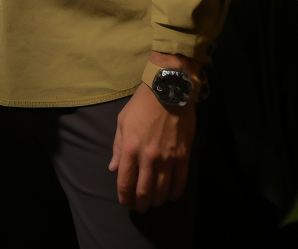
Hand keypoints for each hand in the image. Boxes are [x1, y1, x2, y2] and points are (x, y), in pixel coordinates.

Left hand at [109, 82, 194, 211]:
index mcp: (130, 148)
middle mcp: (148, 157)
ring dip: (157, 201)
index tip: (125, 202)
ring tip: (153, 202)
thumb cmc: (141, 105)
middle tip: (139, 207)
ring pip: (162, 191)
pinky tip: (170, 195)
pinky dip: (175, 194)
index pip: (125, 181)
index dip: (124, 197)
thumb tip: (113, 168)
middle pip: (144, 191)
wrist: (167, 91)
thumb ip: (118, 148)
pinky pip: (180, 183)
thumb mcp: (122, 122)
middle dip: (140, 203)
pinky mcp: (183, 157)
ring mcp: (168, 158)